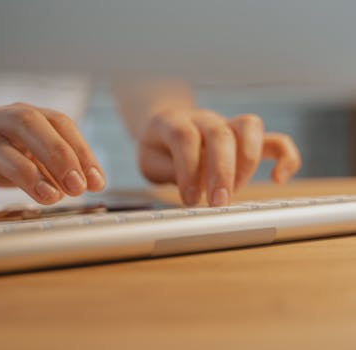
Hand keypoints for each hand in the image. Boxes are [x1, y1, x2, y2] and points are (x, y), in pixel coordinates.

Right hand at [0, 102, 104, 203]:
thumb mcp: (23, 156)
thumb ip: (52, 168)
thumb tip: (86, 183)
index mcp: (19, 116)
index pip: (57, 122)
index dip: (80, 150)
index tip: (95, 182)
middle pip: (26, 123)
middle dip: (56, 153)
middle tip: (75, 186)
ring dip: (23, 170)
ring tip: (47, 196)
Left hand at [137, 109, 300, 205]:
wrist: (169, 125)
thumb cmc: (160, 148)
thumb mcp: (150, 162)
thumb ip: (168, 171)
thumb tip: (192, 189)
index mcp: (174, 121)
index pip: (185, 137)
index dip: (188, 169)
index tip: (190, 199)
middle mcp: (204, 118)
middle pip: (220, 133)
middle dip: (222, 171)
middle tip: (218, 202)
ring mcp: (228, 124)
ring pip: (250, 126)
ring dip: (247, 161)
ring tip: (236, 190)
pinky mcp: (248, 138)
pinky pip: (275, 140)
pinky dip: (284, 157)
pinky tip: (278, 178)